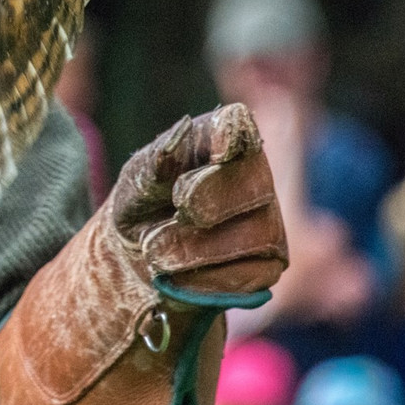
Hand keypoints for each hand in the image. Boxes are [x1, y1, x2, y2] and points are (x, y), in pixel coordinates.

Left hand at [107, 104, 287, 295]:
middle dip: (208, 199)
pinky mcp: (267, 266)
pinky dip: (202, 277)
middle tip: (176, 208)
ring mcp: (268, 223)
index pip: (237, 127)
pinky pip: (247, 275)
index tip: (221, 147)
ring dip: (194, 248)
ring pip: (253, 236)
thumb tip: (181, 133)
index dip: (232, 135)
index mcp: (221, 139)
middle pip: (252, 184)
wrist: (141, 259)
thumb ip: (155, 162)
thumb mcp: (136, 182)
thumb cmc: (145, 204)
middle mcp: (255, 176)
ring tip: (155, 249)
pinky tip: (176, 272)